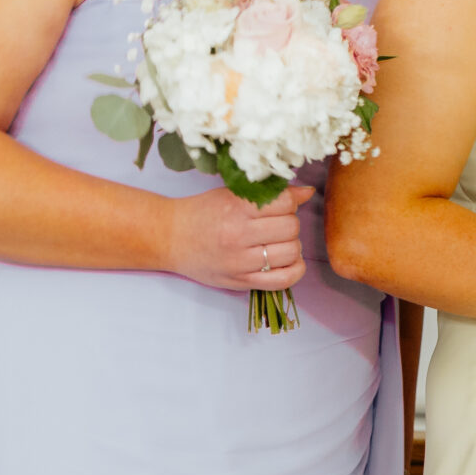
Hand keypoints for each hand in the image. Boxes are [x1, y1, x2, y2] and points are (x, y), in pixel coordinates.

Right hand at [165, 184, 310, 292]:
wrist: (168, 237)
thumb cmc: (202, 213)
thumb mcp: (232, 194)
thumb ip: (269, 194)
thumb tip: (307, 192)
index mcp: (236, 208)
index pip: (285, 204)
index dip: (288, 203)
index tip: (279, 205)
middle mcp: (238, 236)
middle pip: (291, 228)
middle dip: (289, 223)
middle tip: (275, 224)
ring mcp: (240, 262)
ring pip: (291, 252)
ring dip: (291, 245)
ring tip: (277, 241)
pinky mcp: (241, 282)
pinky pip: (284, 280)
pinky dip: (295, 270)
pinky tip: (287, 260)